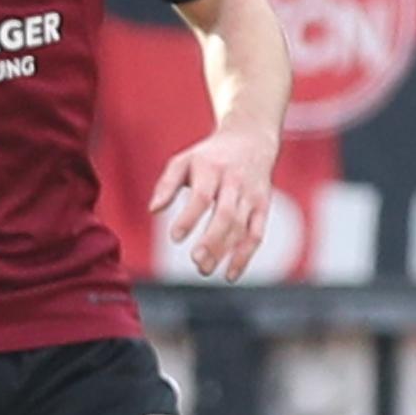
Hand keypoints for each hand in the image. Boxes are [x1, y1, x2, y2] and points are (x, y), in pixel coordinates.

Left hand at [150, 123, 277, 277]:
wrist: (251, 140)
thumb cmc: (210, 156)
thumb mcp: (184, 161)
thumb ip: (167, 184)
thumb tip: (153, 210)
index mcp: (212, 169)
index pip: (202, 196)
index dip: (189, 218)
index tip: (175, 237)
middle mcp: (234, 182)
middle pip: (225, 214)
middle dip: (211, 240)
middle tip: (196, 260)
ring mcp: (251, 196)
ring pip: (241, 227)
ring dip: (224, 252)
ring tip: (204, 269)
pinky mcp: (262, 207)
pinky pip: (256, 234)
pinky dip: (245, 256)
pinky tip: (230, 275)